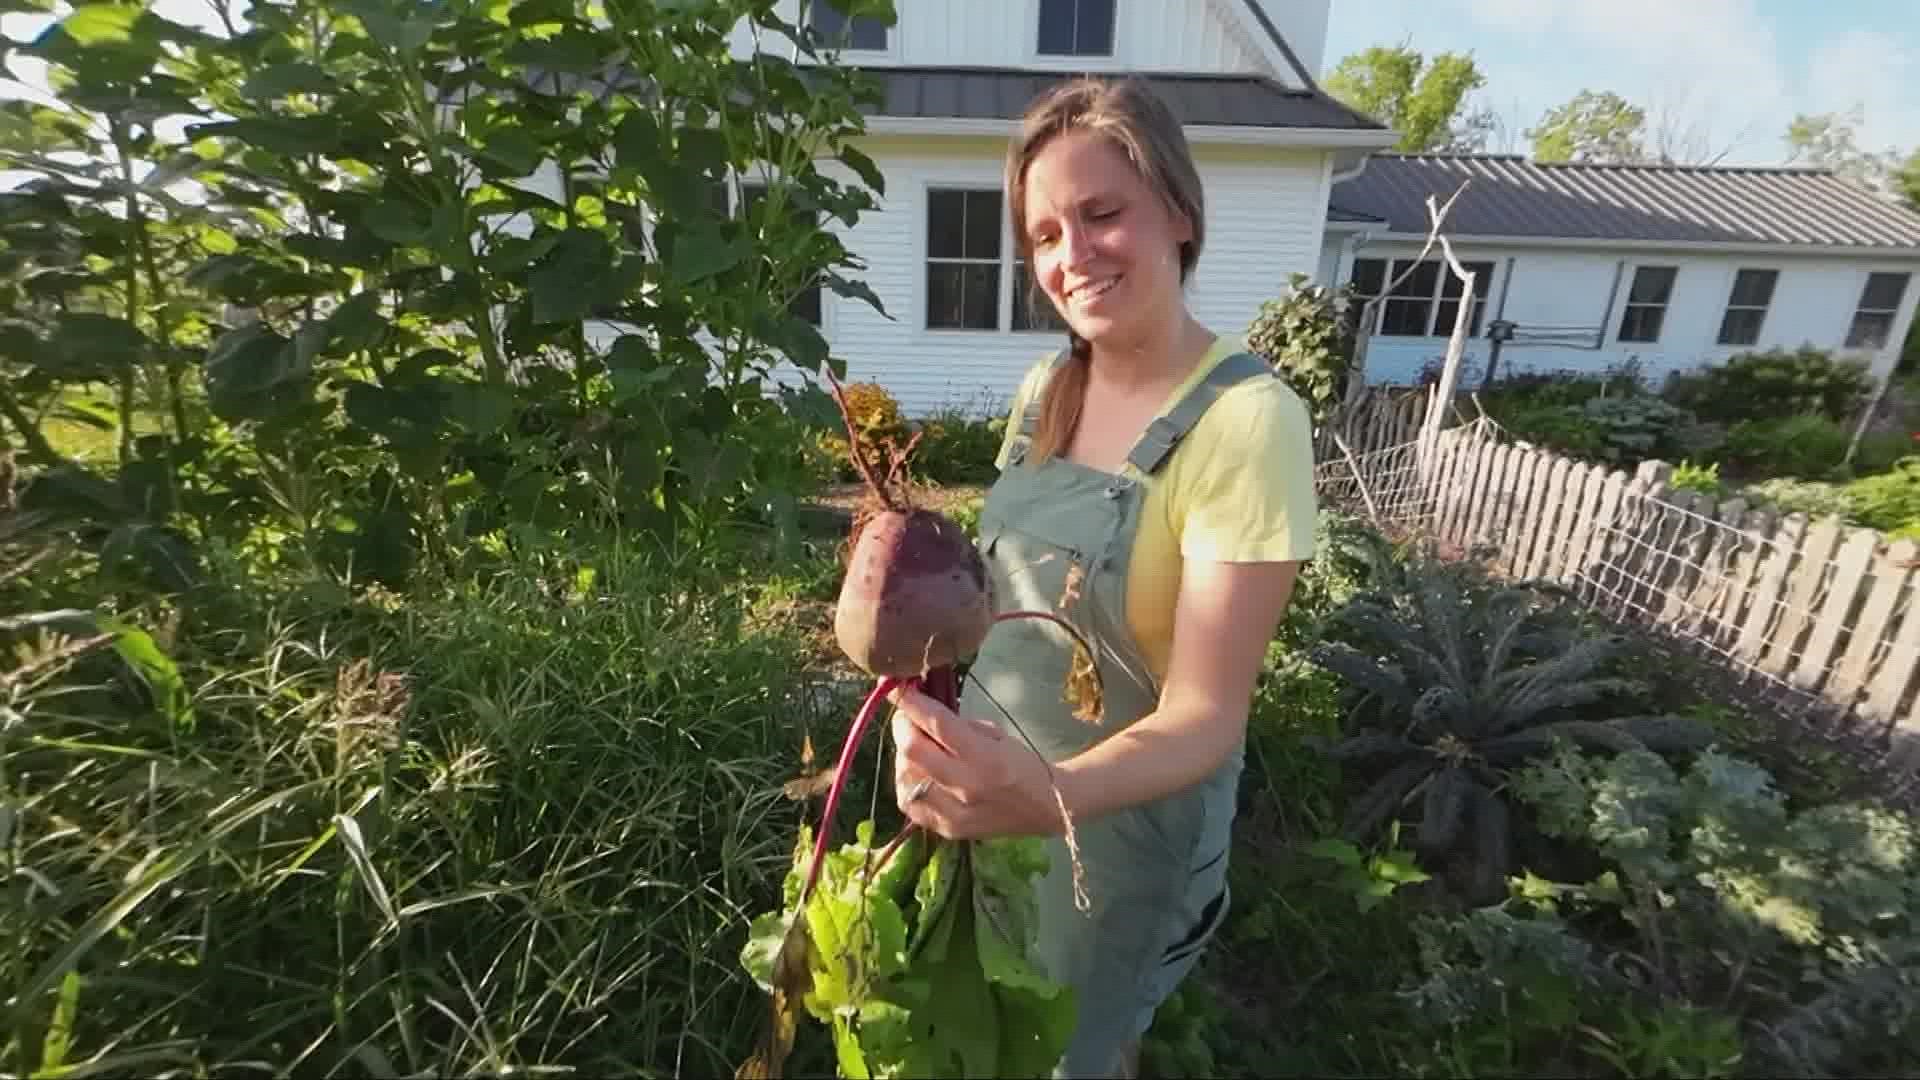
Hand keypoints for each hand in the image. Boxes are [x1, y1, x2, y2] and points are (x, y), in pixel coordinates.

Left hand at [889, 686, 1058, 839]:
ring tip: (917, 747)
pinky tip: (917, 773)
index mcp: (986, 757)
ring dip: (904, 756)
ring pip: (904, 776)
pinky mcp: (947, 829)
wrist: (1046, 807)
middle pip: (912, 750)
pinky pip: (909, 803)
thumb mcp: (996, 734)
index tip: (894, 685)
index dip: (909, 701)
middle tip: (907, 718)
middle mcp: (967, 786)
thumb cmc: (1022, 763)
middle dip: (902, 726)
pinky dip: (906, 783)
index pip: (937, 724)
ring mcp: (954, 812)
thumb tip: (921, 710)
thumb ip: (958, 725)